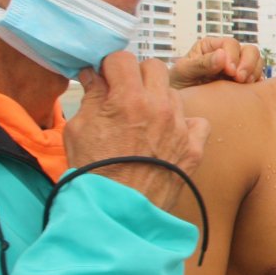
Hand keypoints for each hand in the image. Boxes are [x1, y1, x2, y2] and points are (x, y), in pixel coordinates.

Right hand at [64, 51, 209, 209]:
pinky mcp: (193, 148)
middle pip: (154, 68)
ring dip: (159, 100)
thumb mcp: (78, 130)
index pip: (123, 59)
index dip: (111, 67)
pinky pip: (197, 122)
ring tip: (143, 121)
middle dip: (137, 76)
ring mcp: (180, 127)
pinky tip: (169, 135)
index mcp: (128, 99)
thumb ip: (91, 97)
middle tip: (125, 94)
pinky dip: (185, 125)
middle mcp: (159, 108)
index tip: (107, 77)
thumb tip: (94, 77)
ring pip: (174, 93)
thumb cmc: (93, 176)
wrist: (115, 215)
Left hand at [169, 36, 264, 87]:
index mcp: (212, 47)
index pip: (230, 44)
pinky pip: (258, 78)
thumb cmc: (178, 84)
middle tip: (240, 79)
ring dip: (254, 72)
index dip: (233, 56)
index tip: (229, 71)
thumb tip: (222, 55)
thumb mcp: (184, 72)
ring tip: (244, 84)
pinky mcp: (243, 83)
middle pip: (249, 50)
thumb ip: (201, 63)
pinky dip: (257, 83)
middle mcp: (227, 54)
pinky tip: (248, 92)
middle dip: (248, 63)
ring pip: (257, 62)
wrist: (180, 105)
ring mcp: (237, 68)